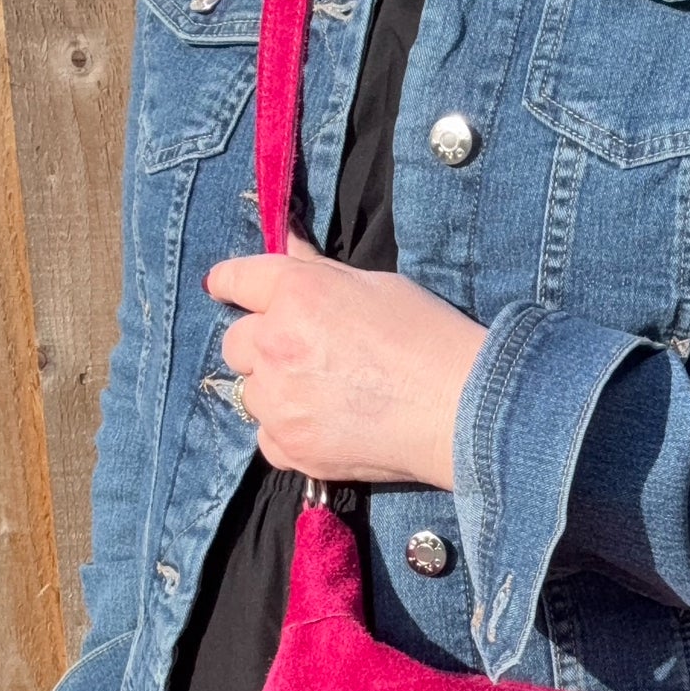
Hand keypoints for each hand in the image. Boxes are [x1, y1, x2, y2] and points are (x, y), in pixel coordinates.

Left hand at [207, 228, 487, 489]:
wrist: (461, 409)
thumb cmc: (430, 338)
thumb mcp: (376, 286)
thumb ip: (318, 270)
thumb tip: (285, 243)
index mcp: (296, 292)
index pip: (234, 280)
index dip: (231, 284)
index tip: (228, 289)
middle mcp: (275, 343)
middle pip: (236, 344)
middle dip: (262, 345)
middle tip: (306, 355)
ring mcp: (279, 400)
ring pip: (251, 394)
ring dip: (276, 392)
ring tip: (325, 396)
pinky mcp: (290, 446)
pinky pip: (267, 438)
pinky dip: (289, 433)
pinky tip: (326, 427)